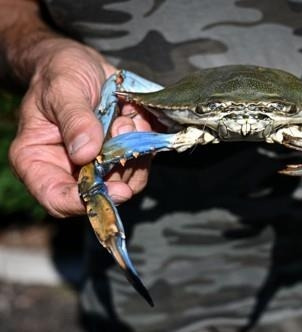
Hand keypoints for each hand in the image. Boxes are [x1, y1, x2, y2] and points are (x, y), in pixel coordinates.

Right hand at [8, 40, 150, 217]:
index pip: (56, 198)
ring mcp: (96, 164)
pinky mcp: (119, 155)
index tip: (116, 190)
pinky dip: (145, 143)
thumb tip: (85, 153)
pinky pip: (140, 162)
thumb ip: (74, 119)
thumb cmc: (60, 72)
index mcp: (37, 159)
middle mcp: (67, 168)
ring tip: (124, 117)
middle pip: (99, 193)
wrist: (81, 62)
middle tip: (123, 128)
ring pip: (125, 179)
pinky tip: (135, 118)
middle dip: (119, 167)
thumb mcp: (63, 88)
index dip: (85, 202)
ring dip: (134, 150)